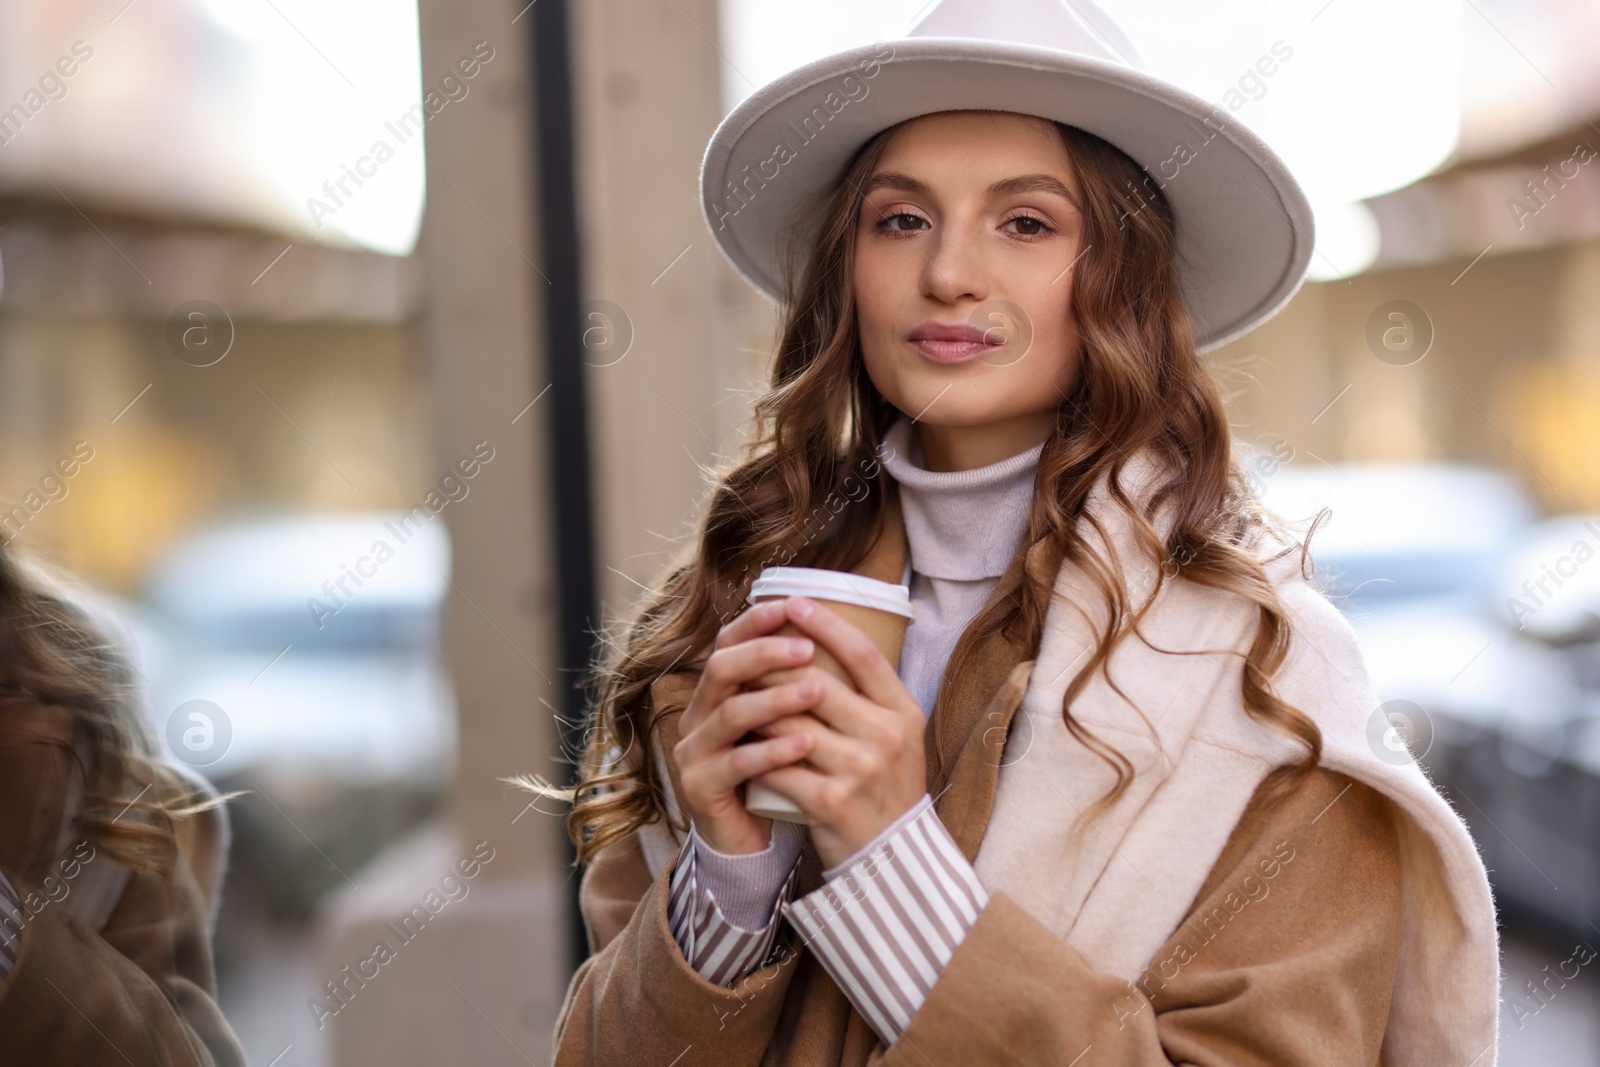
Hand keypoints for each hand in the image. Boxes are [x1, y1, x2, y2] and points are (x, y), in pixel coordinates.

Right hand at [671, 599, 823, 855]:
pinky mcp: (700, 787)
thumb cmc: (775, 775)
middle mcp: (698, 715)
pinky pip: (734, 763)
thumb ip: (792, 686)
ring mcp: (694, 751)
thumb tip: (835, 635)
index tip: (792, 607)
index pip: (728, 643)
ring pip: (728, 713)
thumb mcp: (782, 724)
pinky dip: (770, 751)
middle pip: (722, 669)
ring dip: (774, 698)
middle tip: (807, 648)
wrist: (750, 841)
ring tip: (815, 690)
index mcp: (717, 692)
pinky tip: (804, 745)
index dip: (755, 623)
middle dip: (765, 654)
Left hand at [744, 596, 926, 870]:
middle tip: (747, 653)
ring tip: (735, 694)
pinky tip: (740, 746)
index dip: (828, 624)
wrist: (892, 856)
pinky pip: (778, 765)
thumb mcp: (896, 736)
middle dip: (775, 666)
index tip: (796, 602)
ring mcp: (858, 769)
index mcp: (904, 713)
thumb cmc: (887, 787)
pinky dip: (756, 755)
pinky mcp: (830, 800)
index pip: (864, 655)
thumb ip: (866, 695)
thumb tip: (822, 640)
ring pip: (790, 723)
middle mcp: (885, 736)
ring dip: (757, 710)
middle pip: (818, 684)